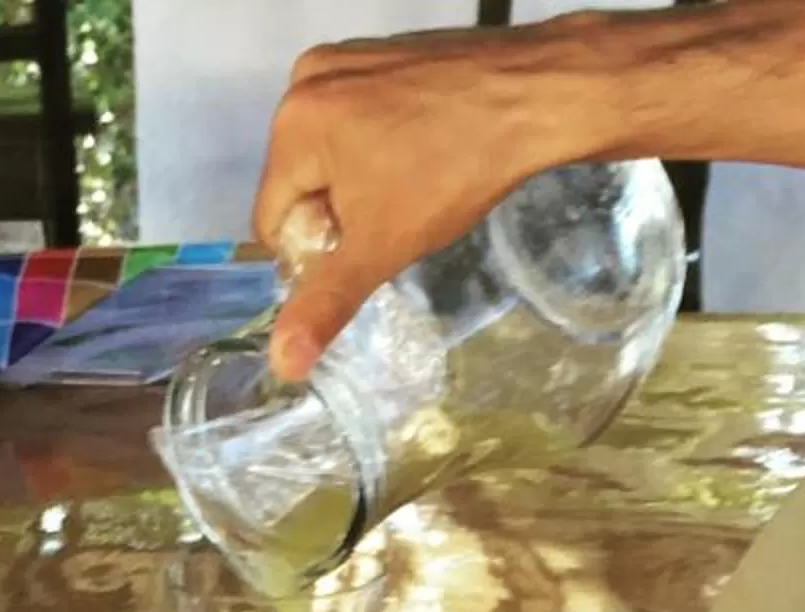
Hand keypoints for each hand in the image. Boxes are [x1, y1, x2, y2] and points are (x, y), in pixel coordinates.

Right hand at [252, 30, 593, 384]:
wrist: (531, 96)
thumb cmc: (452, 171)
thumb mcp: (381, 247)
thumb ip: (325, 303)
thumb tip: (281, 364)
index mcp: (294, 125)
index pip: (272, 221)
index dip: (315, 252)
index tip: (367, 242)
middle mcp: (307, 79)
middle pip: (298, 184)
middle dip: (337, 213)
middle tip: (392, 213)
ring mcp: (344, 59)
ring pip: (327, 154)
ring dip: (358, 184)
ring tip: (408, 181)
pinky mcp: (377, 53)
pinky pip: (355, 120)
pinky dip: (377, 146)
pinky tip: (417, 152)